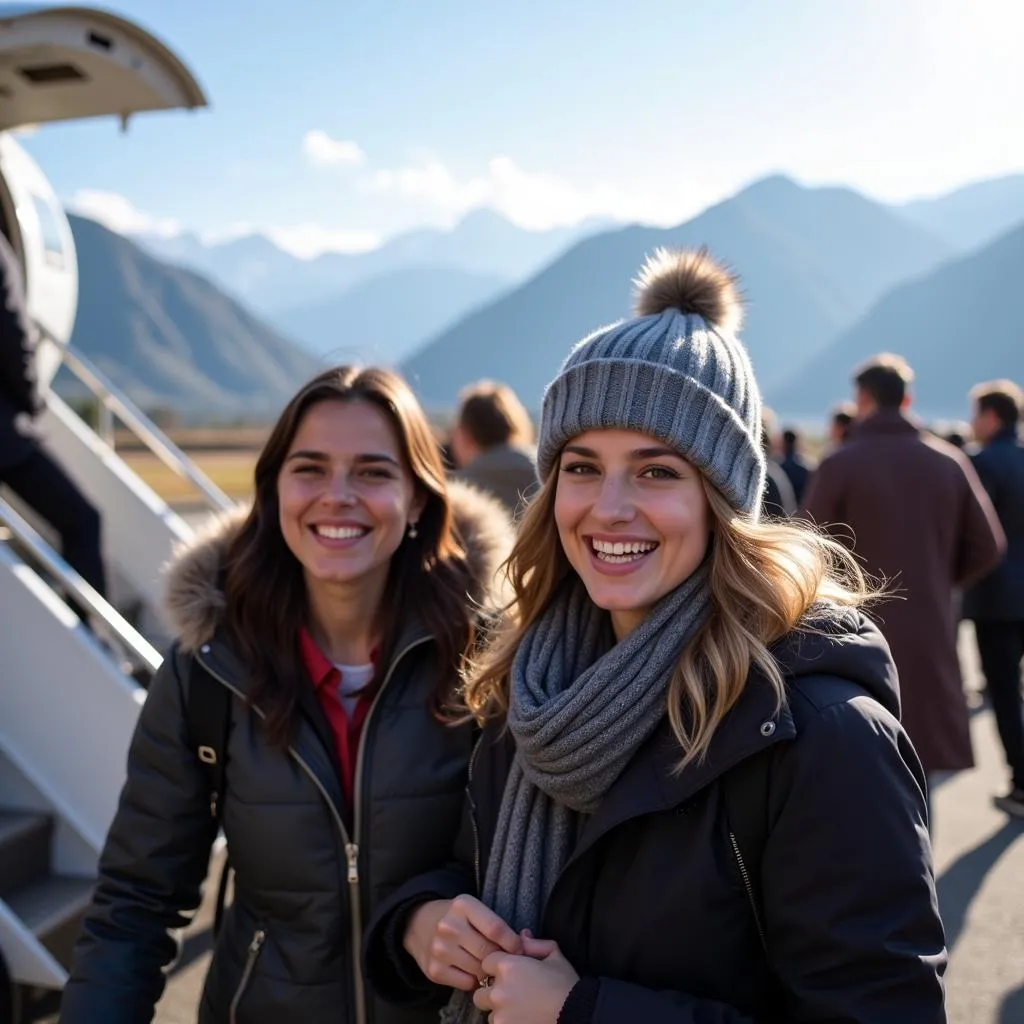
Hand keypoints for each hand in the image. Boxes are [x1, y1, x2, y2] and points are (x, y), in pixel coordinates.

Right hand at [403, 895, 521, 990]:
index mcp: (463, 905)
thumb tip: (526, 942)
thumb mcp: (473, 909)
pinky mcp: (434, 971)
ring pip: (479, 970)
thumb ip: (496, 924)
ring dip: (488, 971)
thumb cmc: (456, 917)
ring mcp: (440, 950)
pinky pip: (467, 983)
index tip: (519, 949)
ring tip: (486, 963)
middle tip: (506, 960)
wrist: (418, 923)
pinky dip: (474, 980)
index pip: (496, 928)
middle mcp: (449, 926)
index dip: (513, 942)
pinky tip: (471, 969)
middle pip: (488, 952)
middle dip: (501, 959)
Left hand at [474, 935, 579, 1023]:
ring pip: (488, 1013)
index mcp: (508, 966)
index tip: (507, 974)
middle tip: (510, 995)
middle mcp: (499, 990)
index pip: (486, 962)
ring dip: (499, 1011)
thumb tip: (523, 935)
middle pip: (480, 991)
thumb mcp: (554, 956)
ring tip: (518, 1010)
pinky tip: (521, 1020)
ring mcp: (500, 1015)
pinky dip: (506, 1023)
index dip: (496, 967)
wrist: (576, 1014)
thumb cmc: (565, 984)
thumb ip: (535, 944)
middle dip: (491, 992)